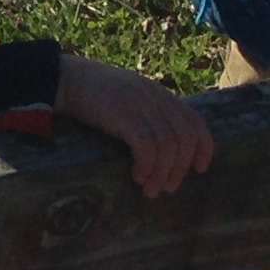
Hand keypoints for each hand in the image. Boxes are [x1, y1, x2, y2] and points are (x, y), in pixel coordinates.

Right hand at [55, 53, 217, 197]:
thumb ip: (151, 117)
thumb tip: (168, 155)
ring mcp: (139, 103)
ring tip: (149, 189)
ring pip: (167, 145)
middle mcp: (155, 97)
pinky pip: (146, 144)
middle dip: (179, 169)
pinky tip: (138, 176)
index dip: (203, 149)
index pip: (195, 122)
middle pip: (184, 138)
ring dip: (162, 173)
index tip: (198, 170)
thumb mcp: (132, 100)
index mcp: (161, 95)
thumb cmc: (97, 96)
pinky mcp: (122, 112)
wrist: (66, 79)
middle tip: (165, 188)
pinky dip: (147, 165)